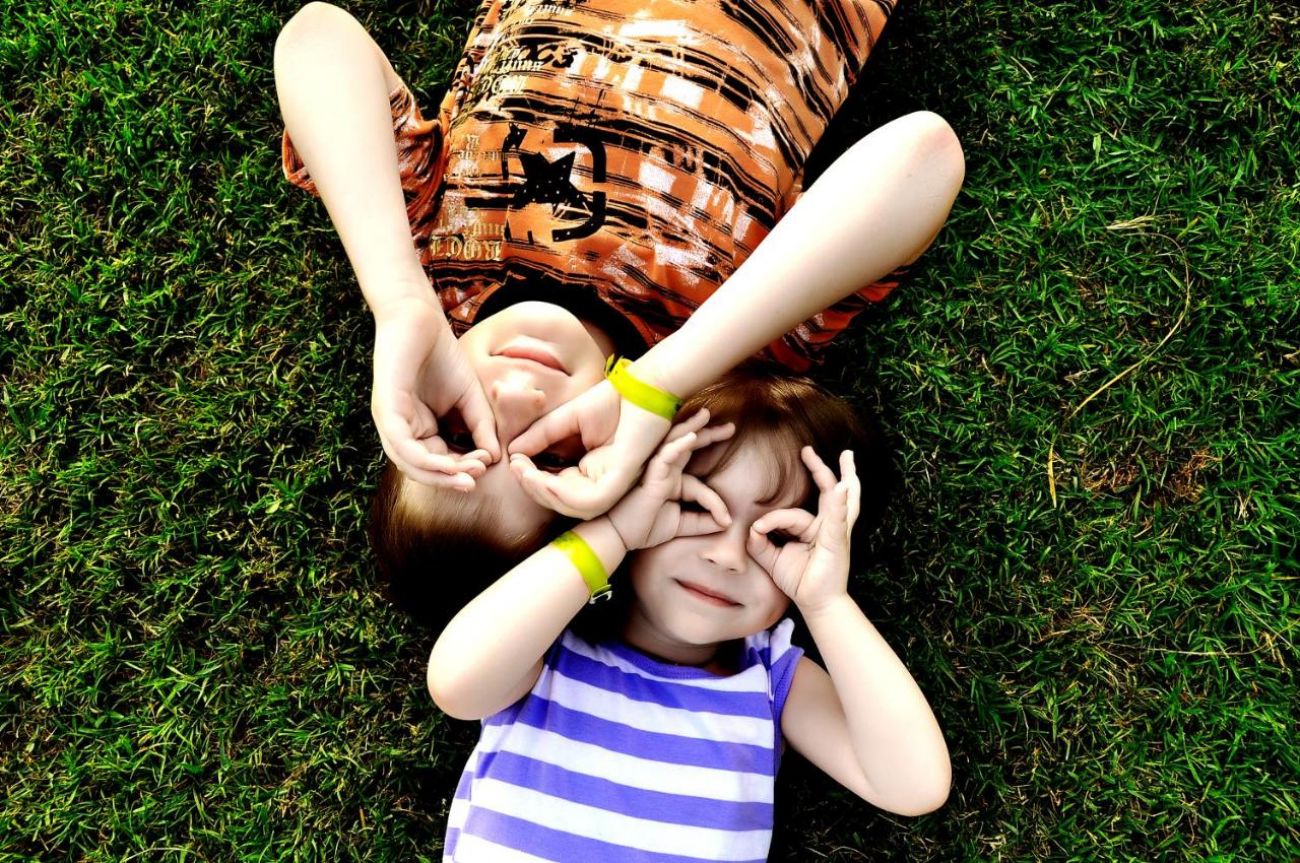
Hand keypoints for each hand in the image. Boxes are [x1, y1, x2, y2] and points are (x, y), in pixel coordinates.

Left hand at [370, 293, 500, 488]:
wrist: (419, 318)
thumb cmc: (442, 356)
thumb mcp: (470, 397)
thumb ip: (481, 426)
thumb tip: (495, 457)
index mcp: (419, 430)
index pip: (440, 461)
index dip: (463, 468)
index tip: (489, 464)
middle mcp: (401, 430)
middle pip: (423, 469)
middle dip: (450, 479)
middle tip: (475, 482)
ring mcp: (390, 421)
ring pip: (410, 463)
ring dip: (438, 475)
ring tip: (467, 477)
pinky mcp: (384, 410)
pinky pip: (401, 446)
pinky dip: (425, 460)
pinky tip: (449, 464)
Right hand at [507, 380, 673, 517]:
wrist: (645, 388)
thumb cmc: (614, 401)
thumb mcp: (568, 419)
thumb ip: (543, 435)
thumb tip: (514, 451)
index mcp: (592, 472)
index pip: (558, 488)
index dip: (532, 479)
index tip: (514, 460)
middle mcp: (603, 483)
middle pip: (562, 501)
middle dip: (533, 488)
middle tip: (516, 467)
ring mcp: (613, 483)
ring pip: (573, 506)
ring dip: (543, 492)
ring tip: (524, 472)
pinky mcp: (621, 480)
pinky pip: (589, 501)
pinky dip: (561, 493)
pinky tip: (542, 477)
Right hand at [604, 410, 734, 549]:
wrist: (618, 537)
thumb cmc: (644, 528)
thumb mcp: (681, 524)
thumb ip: (702, 521)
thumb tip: (727, 522)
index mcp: (671, 479)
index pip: (698, 478)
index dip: (716, 499)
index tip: (727, 520)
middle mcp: (664, 470)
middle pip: (688, 445)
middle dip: (709, 434)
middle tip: (731, 427)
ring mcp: (656, 469)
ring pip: (675, 442)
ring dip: (691, 427)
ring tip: (707, 415)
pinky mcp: (649, 474)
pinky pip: (665, 456)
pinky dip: (678, 446)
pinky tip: (692, 437)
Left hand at [746, 448, 860, 613]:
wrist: (816, 604)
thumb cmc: (800, 580)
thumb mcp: (773, 558)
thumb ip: (760, 541)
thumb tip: (752, 526)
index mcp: (816, 528)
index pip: (791, 511)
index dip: (770, 519)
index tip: (757, 530)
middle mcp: (828, 525)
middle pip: (826, 490)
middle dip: (819, 468)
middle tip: (807, 450)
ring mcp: (835, 531)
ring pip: (836, 498)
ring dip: (842, 475)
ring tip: (847, 456)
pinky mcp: (837, 541)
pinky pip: (837, 519)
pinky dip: (839, 502)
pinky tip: (842, 488)